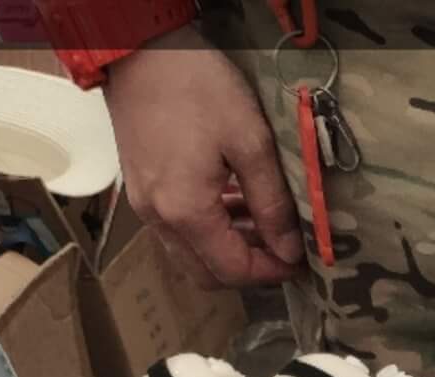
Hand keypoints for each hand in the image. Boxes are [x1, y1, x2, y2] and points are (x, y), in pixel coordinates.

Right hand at [104, 25, 304, 288]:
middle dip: (248, 269)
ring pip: (190, 254)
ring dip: (228, 249)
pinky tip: (233, 203)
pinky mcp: (140, 187)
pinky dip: (207, 229)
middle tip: (281, 247)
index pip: (233, 270)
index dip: (270, 272)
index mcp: (186, 211)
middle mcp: (159, 218)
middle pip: (208, 273)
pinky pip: (176, 228)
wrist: (135, 44)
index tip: (298, 261)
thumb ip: (272, 203)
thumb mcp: (250, 142)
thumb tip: (290, 249)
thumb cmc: (197, 86)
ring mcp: (144, 204)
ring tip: (262, 221)